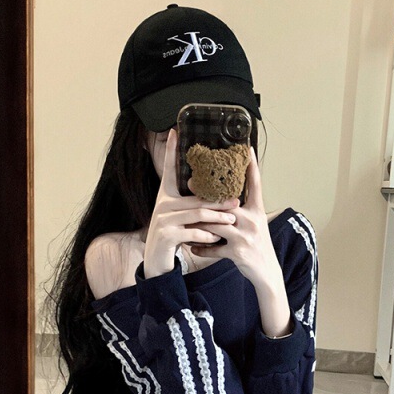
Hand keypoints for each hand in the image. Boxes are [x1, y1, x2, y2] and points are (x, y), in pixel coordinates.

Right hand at [144, 128, 239, 277]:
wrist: (156, 261)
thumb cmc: (173, 237)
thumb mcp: (180, 217)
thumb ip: (191, 205)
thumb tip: (214, 194)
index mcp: (165, 197)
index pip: (168, 170)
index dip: (170, 151)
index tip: (174, 132)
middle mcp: (162, 205)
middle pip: (196, 198)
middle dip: (218, 200)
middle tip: (237, 201)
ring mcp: (163, 220)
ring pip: (197, 214)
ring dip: (217, 218)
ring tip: (232, 220)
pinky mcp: (166, 236)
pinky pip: (192, 232)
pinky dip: (206, 236)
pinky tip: (216, 238)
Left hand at [190, 146, 280, 287]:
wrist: (267, 272)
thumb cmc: (258, 246)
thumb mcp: (256, 225)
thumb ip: (242, 211)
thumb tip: (225, 198)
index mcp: (257, 211)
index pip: (255, 185)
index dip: (252, 166)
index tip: (247, 149)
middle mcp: (252, 221)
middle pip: (226, 203)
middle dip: (206, 195)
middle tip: (189, 183)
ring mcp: (244, 237)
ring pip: (215, 224)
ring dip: (198, 223)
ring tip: (184, 219)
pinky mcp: (237, 253)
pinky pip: (214, 248)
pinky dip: (202, 248)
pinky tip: (192, 247)